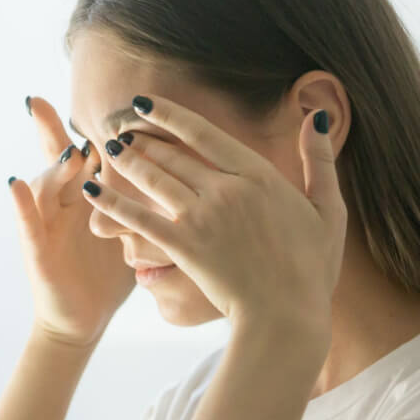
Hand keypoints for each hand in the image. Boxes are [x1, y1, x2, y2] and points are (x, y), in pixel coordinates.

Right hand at [10, 97, 134, 346]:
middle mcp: (62, 203)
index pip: (88, 152)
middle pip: (57, 158)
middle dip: (49, 129)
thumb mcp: (131, 229)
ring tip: (70, 152)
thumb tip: (183, 170)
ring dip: (54, 167)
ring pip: (44, 186)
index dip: (93, 126)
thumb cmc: (108, 275)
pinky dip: (20, 203)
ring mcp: (47, 225)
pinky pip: (27, 223)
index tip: (90, 98)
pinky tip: (15, 183)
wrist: (84, 320)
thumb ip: (143, 199)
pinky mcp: (37, 251)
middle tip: (43, 101)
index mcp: (86, 195)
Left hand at [83, 95, 344, 337]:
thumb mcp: (328, 210)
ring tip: (108, 150)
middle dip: (141, 138)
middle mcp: (227, 189)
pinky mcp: (184, 247)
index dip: (169, 115)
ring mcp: (203, 217)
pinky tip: (90, 189)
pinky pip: (139, 218)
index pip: (204, 133)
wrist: (286, 316)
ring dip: (126, 161)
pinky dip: (112, 202)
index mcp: (259, 175)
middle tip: (118, 129)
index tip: (144, 103)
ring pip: (153, 179)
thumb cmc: (311, 269)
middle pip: (172, 154)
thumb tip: (319, 118)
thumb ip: (320, 162)